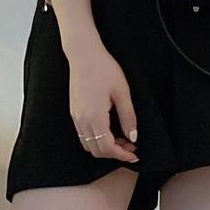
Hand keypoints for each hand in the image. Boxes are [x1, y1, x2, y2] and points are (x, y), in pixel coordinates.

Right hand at [67, 35, 137, 165]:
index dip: (122, 155)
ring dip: (105, 147)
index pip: (108, 148)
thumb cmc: (104, 69)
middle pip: (97, 151)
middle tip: (131, 147)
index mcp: (95, 117)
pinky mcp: (74, 112)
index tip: (134, 155)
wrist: (84, 54)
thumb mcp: (123, 92)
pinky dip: (96, 140)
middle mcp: (82, 120)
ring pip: (89, 145)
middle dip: (115, 153)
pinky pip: (83, 135)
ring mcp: (76, 117)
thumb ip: (129, 117)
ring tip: (121, 139)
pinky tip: (109, 131)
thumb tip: (133, 137)